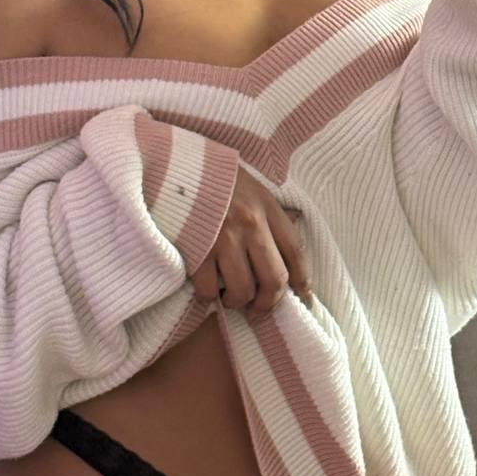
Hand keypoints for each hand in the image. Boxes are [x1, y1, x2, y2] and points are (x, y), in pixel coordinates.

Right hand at [189, 166, 313, 320]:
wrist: (174, 167)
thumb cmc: (214, 177)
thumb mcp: (250, 184)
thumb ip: (270, 209)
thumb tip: (297, 222)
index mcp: (266, 207)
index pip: (295, 251)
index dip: (302, 280)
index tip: (303, 297)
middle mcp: (251, 224)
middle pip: (274, 279)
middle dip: (268, 302)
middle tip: (258, 308)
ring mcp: (224, 239)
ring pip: (243, 290)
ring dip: (237, 302)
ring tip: (230, 297)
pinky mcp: (197, 250)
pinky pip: (209, 289)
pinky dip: (209, 296)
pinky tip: (207, 288)